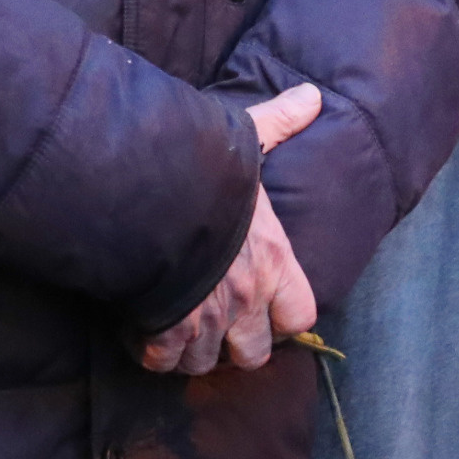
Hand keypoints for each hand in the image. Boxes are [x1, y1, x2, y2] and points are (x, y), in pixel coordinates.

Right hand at [138, 84, 321, 377]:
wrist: (148, 190)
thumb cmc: (204, 166)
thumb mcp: (248, 139)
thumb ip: (281, 122)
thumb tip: (312, 95)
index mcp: (274, 262)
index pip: (301, 315)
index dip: (284, 315)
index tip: (265, 303)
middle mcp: (245, 299)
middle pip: (254, 353)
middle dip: (237, 343)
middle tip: (218, 322)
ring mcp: (204, 320)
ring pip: (206, 363)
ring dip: (193, 350)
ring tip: (180, 328)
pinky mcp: (162, 330)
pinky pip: (162, 362)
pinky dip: (153, 351)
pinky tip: (145, 329)